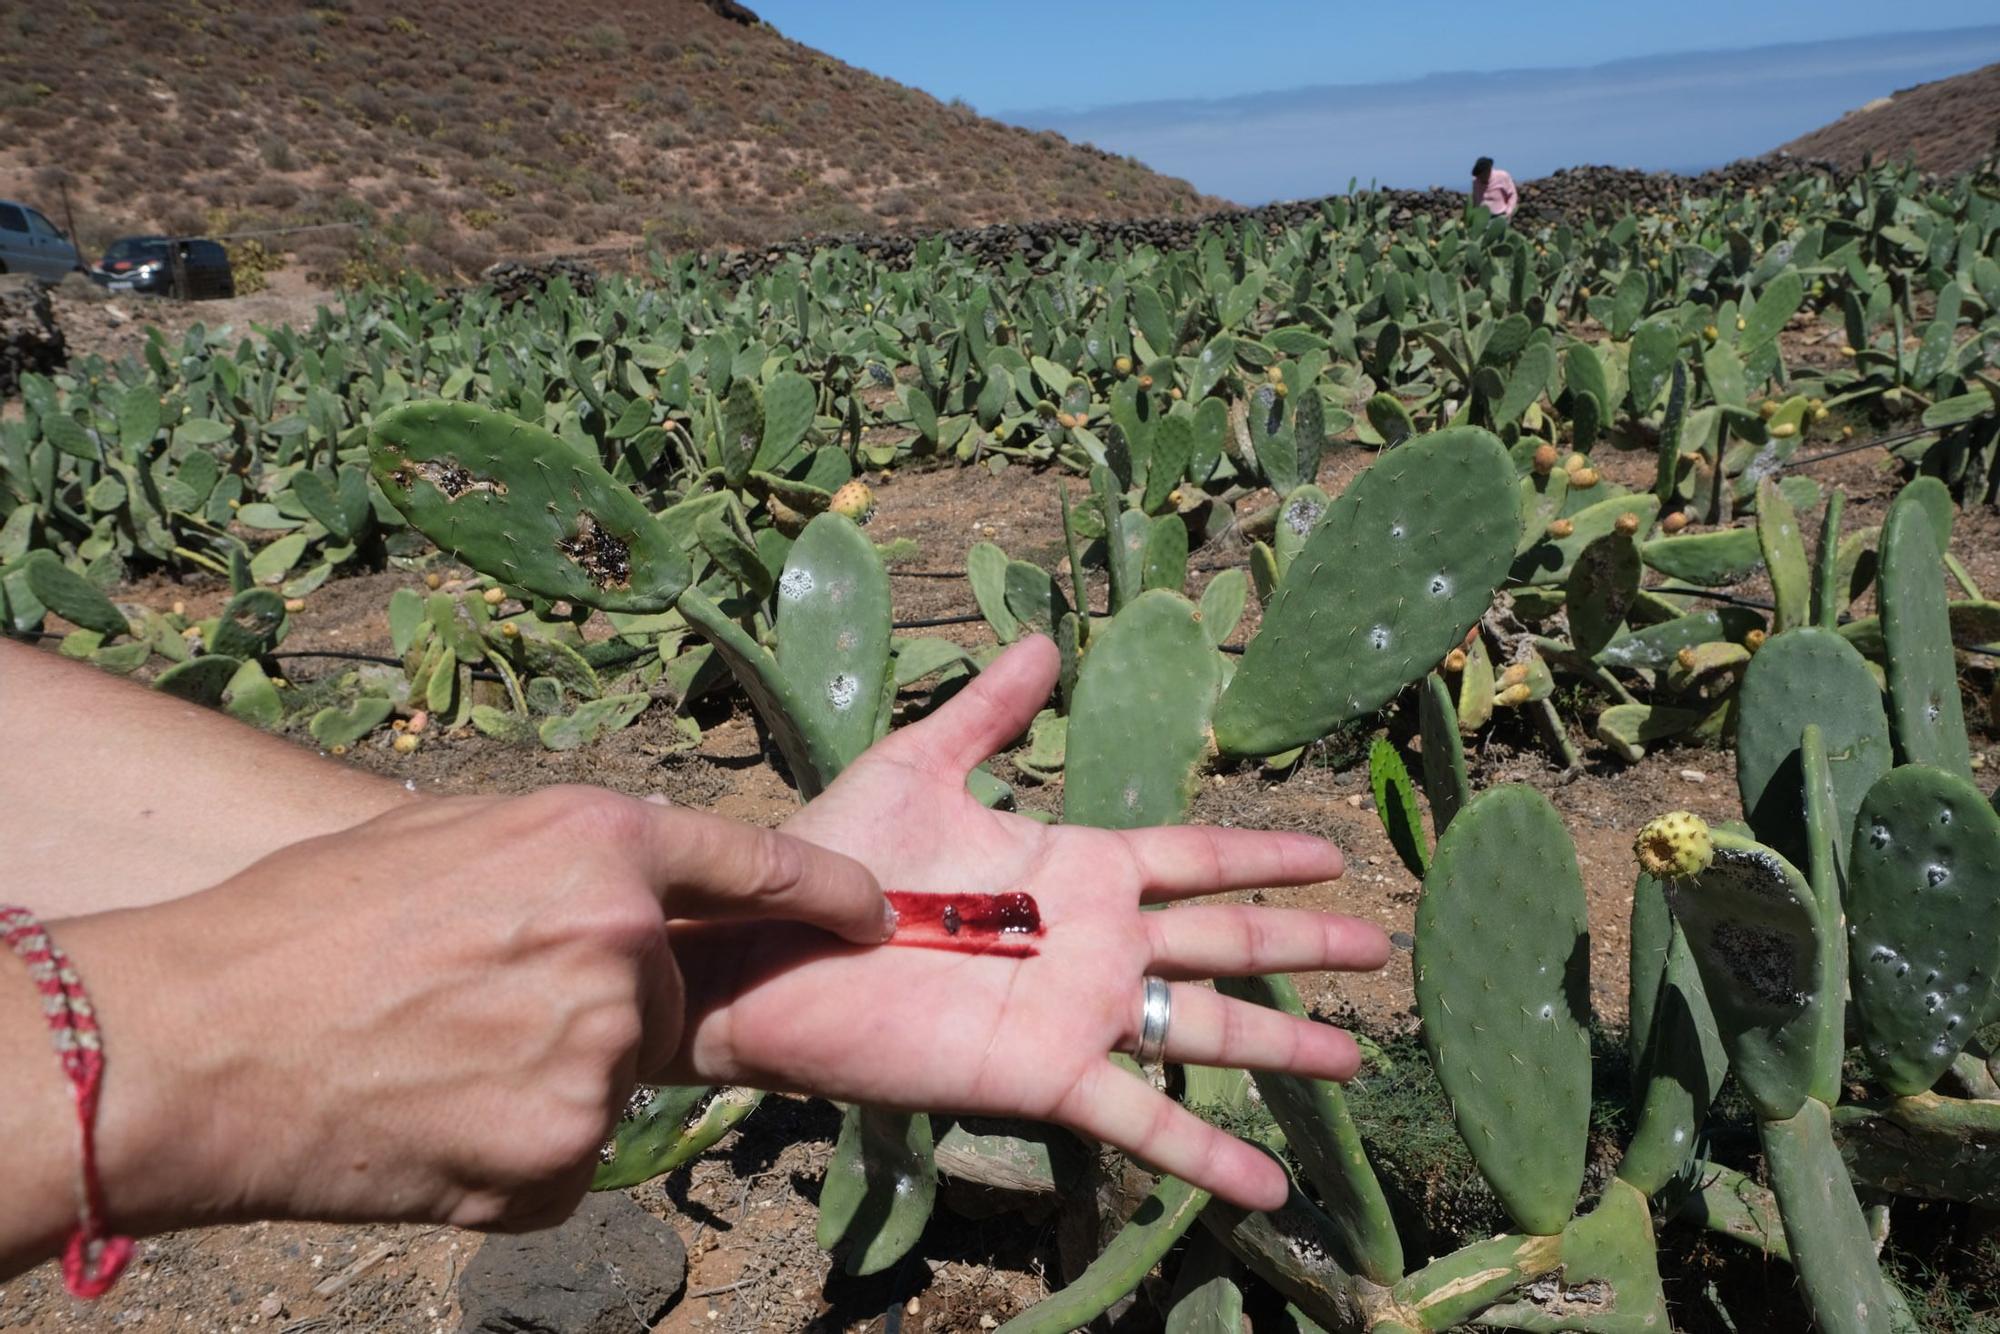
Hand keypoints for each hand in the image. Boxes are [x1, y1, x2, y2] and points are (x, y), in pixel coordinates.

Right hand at [51, 789, 884, 1238]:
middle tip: (475, 1006)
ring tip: (432, 1060)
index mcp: (597, 841)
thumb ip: (560, 862)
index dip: (822, 891)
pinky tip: (432, 1122)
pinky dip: (517, 1152)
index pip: (755, 864)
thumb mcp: (442, 839)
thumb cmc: (298, 926)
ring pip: (614, 1078)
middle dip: (597, 1004)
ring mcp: (600, 1055)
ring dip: (547, 1080)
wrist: (194, 1043)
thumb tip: (621, 891)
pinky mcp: (566, 1155)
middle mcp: (621, 939)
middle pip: (664, 992)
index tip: (872, 913)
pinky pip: (571, 1157)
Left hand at [665, 637, 1388, 1210]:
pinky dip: (1207, 1154)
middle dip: (1302, 943)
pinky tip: (1268, 1182)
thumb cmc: (837, 858)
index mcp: (1077, 866)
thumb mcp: (919, 766)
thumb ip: (987, 711)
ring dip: (1282, 1045)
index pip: (1195, 858)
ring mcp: (1077, 1013)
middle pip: (1225, 942)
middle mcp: (1094, 942)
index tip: (1333, 857)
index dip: (1264, 858)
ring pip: (1204, 1029)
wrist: (769, 950)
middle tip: (1376, 950)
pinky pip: (1141, 1120)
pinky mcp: (1044, 1076)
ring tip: (1352, 1057)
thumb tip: (1044, 640)